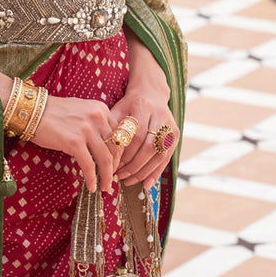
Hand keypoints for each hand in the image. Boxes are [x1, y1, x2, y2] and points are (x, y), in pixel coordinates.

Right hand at [31, 95, 121, 193]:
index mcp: (101, 109)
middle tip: (112, 178)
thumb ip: (95, 122)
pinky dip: (92, 178)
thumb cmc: (53, 112)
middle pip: (115, 147)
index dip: (119, 152)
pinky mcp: (74, 142)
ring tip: (105, 187)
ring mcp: (86, 130)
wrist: (32, 111)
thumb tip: (104, 143)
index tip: (116, 163)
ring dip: (107, 176)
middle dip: (115, 166)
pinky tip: (92, 186)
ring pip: (105, 159)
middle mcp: (98, 117)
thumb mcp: (81, 110)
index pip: (120, 134)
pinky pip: (89, 165)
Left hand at [110, 34, 179, 189]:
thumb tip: (100, 154)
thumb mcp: (117, 110)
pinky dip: (156, 172)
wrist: (150, 93)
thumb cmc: (128, 105)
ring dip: (143, 171)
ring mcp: (170, 125)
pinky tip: (146, 184)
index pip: (135, 136)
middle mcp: (159, 115)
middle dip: (133, 165)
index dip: (124, 154)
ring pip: (159, 154)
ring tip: (129, 181)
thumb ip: (111, 128)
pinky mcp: (175, 134)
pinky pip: (166, 158)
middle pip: (148, 146)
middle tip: (119, 176)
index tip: (112, 165)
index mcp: (142, 106)